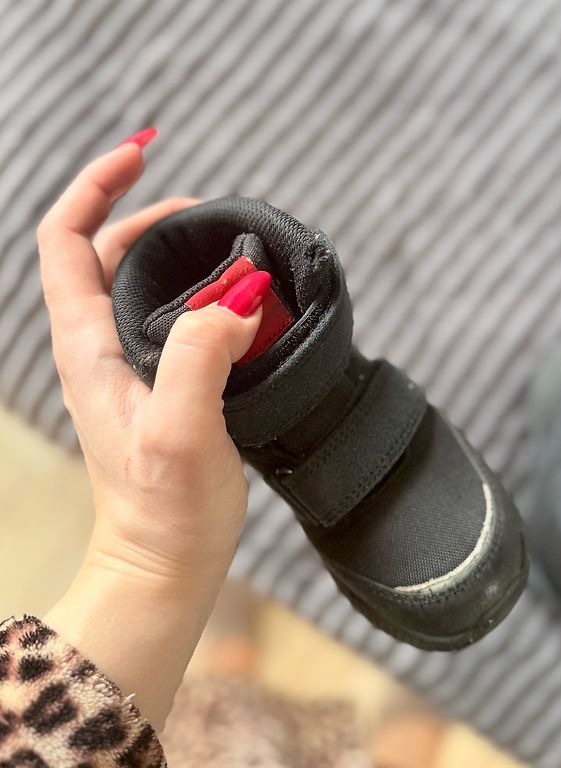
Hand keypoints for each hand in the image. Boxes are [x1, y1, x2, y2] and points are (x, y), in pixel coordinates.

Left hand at [37, 135, 267, 730]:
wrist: (163, 568)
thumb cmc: (165, 512)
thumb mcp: (183, 431)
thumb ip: (203, 354)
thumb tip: (240, 296)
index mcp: (88, 348)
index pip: (69, 239)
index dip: (98, 186)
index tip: (144, 155)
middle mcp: (99, 351)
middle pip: (104, 252)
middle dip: (148, 216)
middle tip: (208, 213)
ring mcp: (128, 371)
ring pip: (139, 287)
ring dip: (176, 255)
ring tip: (227, 249)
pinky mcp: (159, 390)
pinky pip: (171, 322)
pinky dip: (201, 298)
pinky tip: (237, 307)